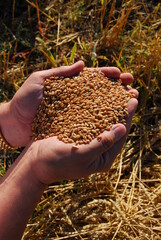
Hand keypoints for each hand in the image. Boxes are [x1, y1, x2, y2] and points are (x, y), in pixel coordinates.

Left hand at [0, 61, 136, 147]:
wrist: (13, 124)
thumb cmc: (24, 100)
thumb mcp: (40, 80)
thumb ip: (61, 73)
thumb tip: (82, 64)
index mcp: (69, 86)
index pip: (92, 78)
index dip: (107, 75)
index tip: (121, 74)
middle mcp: (75, 99)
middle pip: (101, 92)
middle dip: (117, 89)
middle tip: (132, 88)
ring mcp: (75, 114)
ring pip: (99, 108)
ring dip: (115, 105)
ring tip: (130, 103)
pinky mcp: (72, 128)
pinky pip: (90, 124)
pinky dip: (103, 122)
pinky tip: (115, 121)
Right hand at [29, 81, 137, 184]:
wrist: (35, 161)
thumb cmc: (56, 162)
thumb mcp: (81, 155)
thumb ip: (102, 143)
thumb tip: (122, 127)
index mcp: (103, 158)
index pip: (120, 135)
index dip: (127, 117)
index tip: (134, 100)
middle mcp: (99, 148)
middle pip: (114, 125)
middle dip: (122, 108)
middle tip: (130, 90)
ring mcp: (89, 138)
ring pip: (103, 119)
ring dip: (110, 104)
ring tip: (117, 88)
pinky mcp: (79, 131)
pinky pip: (91, 117)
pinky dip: (95, 105)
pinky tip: (99, 93)